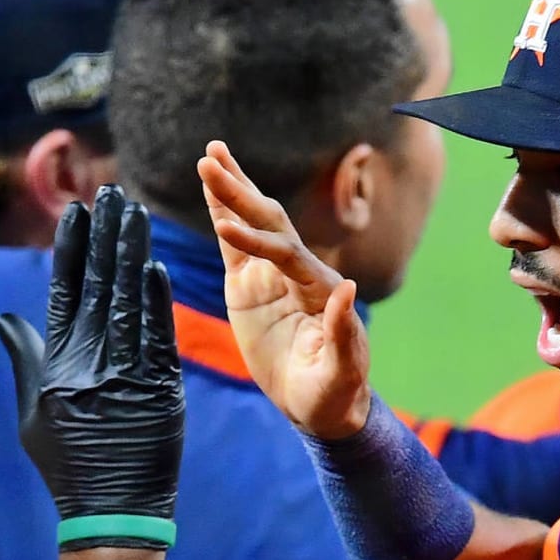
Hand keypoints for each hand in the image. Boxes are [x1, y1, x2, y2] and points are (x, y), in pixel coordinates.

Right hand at [0, 185, 183, 529]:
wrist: (113, 510)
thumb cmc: (67, 462)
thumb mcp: (32, 413)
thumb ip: (25, 358)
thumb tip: (4, 316)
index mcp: (58, 364)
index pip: (64, 292)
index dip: (70, 249)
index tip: (76, 212)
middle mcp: (91, 362)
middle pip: (99, 285)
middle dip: (105, 236)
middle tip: (112, 193)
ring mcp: (128, 374)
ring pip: (130, 301)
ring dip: (133, 253)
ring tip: (136, 213)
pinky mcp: (162, 388)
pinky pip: (159, 335)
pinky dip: (158, 300)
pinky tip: (156, 266)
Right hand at [197, 141, 372, 439]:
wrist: (320, 404)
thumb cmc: (334, 391)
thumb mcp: (341, 369)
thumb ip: (342, 331)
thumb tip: (350, 288)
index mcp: (319, 287)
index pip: (285, 253)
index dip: (257, 240)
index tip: (226, 229)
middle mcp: (297, 272)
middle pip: (267, 222)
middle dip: (239, 191)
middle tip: (212, 157)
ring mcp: (272, 276)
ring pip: (250, 223)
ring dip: (231, 190)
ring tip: (209, 155)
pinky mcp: (251, 286)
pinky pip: (234, 246)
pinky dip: (222, 217)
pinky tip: (210, 189)